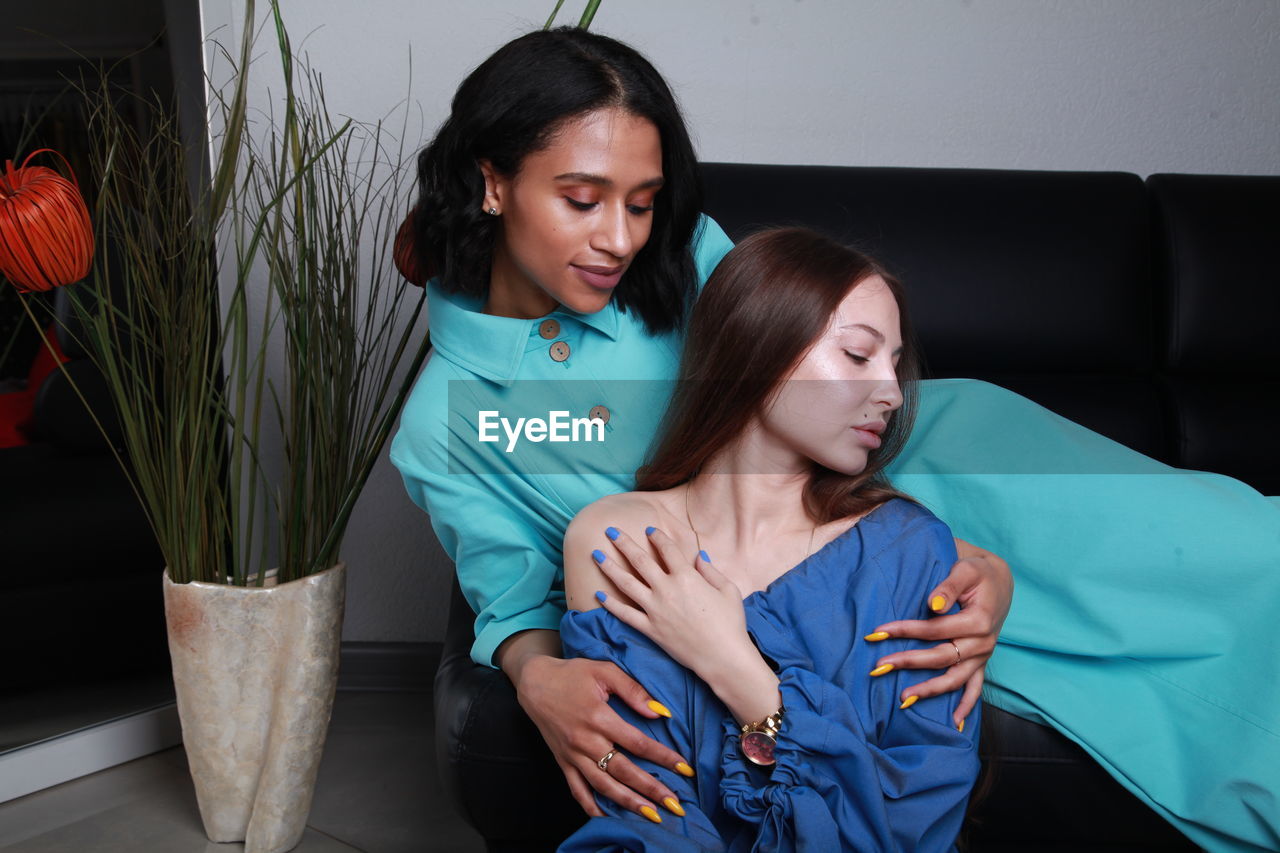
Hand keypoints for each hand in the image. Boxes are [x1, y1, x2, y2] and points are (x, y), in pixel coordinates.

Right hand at [512, 652, 693, 820]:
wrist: (535, 682)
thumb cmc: (573, 674)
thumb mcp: (604, 671)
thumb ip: (633, 690)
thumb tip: (659, 713)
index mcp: (599, 717)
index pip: (638, 743)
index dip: (663, 757)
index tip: (685, 768)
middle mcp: (586, 741)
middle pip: (624, 771)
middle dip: (651, 789)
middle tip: (674, 805)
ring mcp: (573, 754)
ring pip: (603, 785)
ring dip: (628, 802)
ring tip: (650, 815)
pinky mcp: (562, 762)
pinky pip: (577, 789)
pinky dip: (591, 806)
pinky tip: (607, 817)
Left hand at [591, 525, 752, 683]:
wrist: (722, 656)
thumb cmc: (730, 622)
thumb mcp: (728, 590)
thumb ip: (711, 571)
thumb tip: (699, 557)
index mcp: (687, 577)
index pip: (667, 550)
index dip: (657, 537)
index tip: (649, 530)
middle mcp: (666, 589)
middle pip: (640, 561)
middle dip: (624, 543)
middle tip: (611, 531)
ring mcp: (655, 609)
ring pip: (626, 583)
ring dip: (609, 567)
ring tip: (595, 555)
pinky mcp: (650, 629)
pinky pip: (625, 614)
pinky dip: (611, 605)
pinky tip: (599, 595)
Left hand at [865, 539, 1012, 728]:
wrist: (1000, 580)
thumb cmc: (978, 573)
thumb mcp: (966, 569)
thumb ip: (949, 586)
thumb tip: (933, 604)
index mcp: (979, 621)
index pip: (936, 629)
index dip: (906, 630)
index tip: (879, 631)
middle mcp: (983, 643)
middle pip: (941, 657)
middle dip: (908, 662)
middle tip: (878, 666)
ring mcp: (983, 655)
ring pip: (955, 679)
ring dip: (930, 690)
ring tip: (903, 699)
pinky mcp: (982, 661)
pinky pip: (976, 688)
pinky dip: (966, 705)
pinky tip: (954, 722)